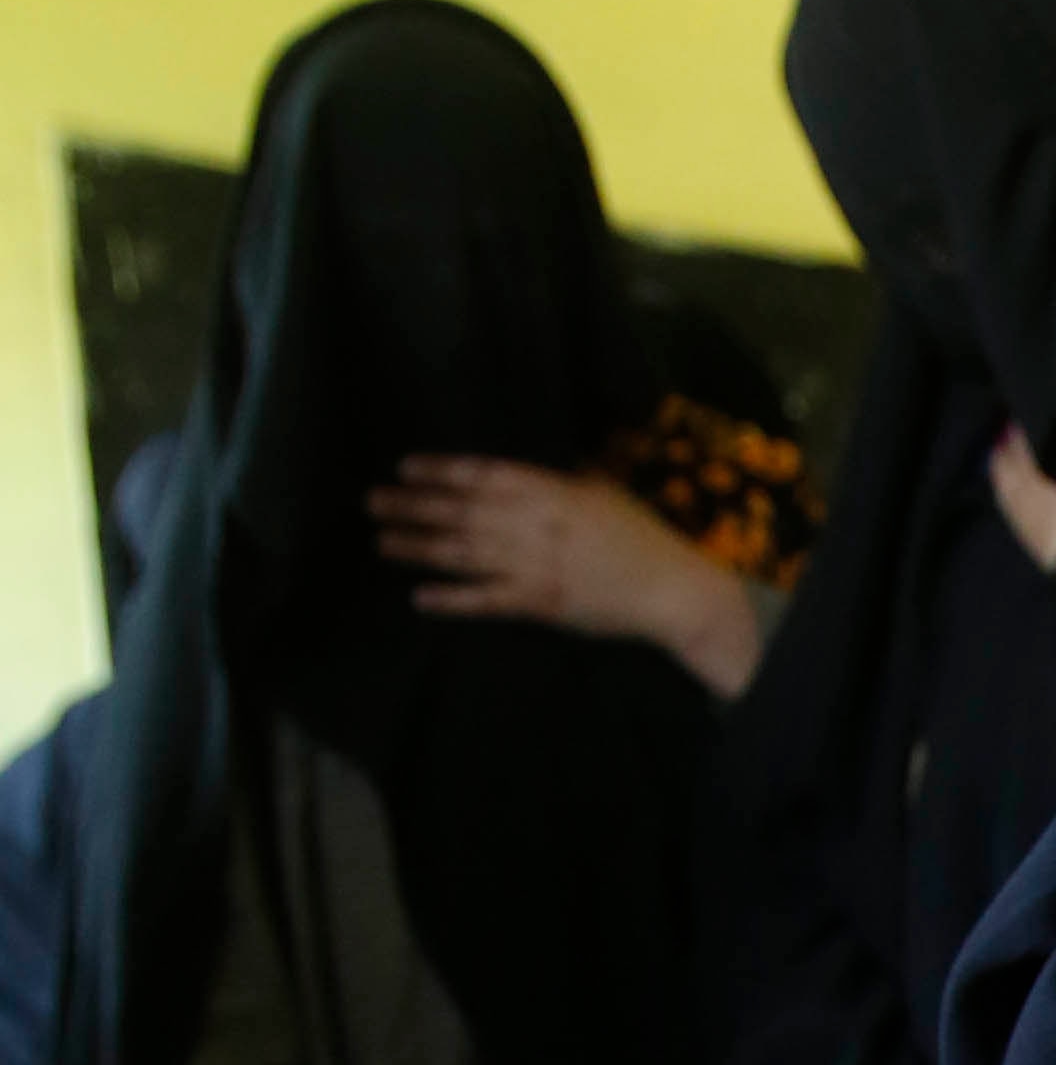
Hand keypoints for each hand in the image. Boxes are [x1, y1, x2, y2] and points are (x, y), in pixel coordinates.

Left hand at [367, 456, 764, 699]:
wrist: (673, 589)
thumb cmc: (644, 537)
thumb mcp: (606, 491)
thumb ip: (568, 477)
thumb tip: (548, 460)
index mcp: (552, 490)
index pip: (483, 475)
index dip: (441, 471)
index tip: (406, 467)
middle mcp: (535, 524)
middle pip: (461, 512)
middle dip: (413, 506)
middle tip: (372, 502)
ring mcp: (535, 565)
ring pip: (464, 553)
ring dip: (418, 547)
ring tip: (382, 542)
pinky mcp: (540, 604)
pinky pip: (486, 601)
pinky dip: (452, 599)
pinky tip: (420, 597)